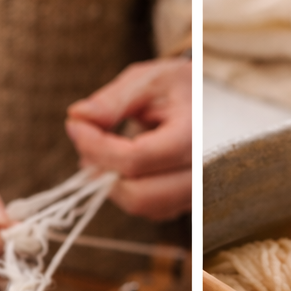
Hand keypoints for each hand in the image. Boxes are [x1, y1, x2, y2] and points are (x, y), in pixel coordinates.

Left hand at [65, 58, 190, 220]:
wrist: (215, 105)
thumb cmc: (181, 88)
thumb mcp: (149, 81)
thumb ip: (113, 100)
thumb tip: (78, 118)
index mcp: (194, 137)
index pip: (136, 158)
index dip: (96, 146)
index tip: (75, 126)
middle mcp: (203, 174)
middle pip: (139, 195)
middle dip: (101, 171)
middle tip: (84, 144)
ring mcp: (199, 194)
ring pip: (144, 207)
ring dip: (113, 184)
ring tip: (100, 153)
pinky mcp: (190, 202)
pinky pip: (153, 210)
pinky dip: (129, 191)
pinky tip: (121, 166)